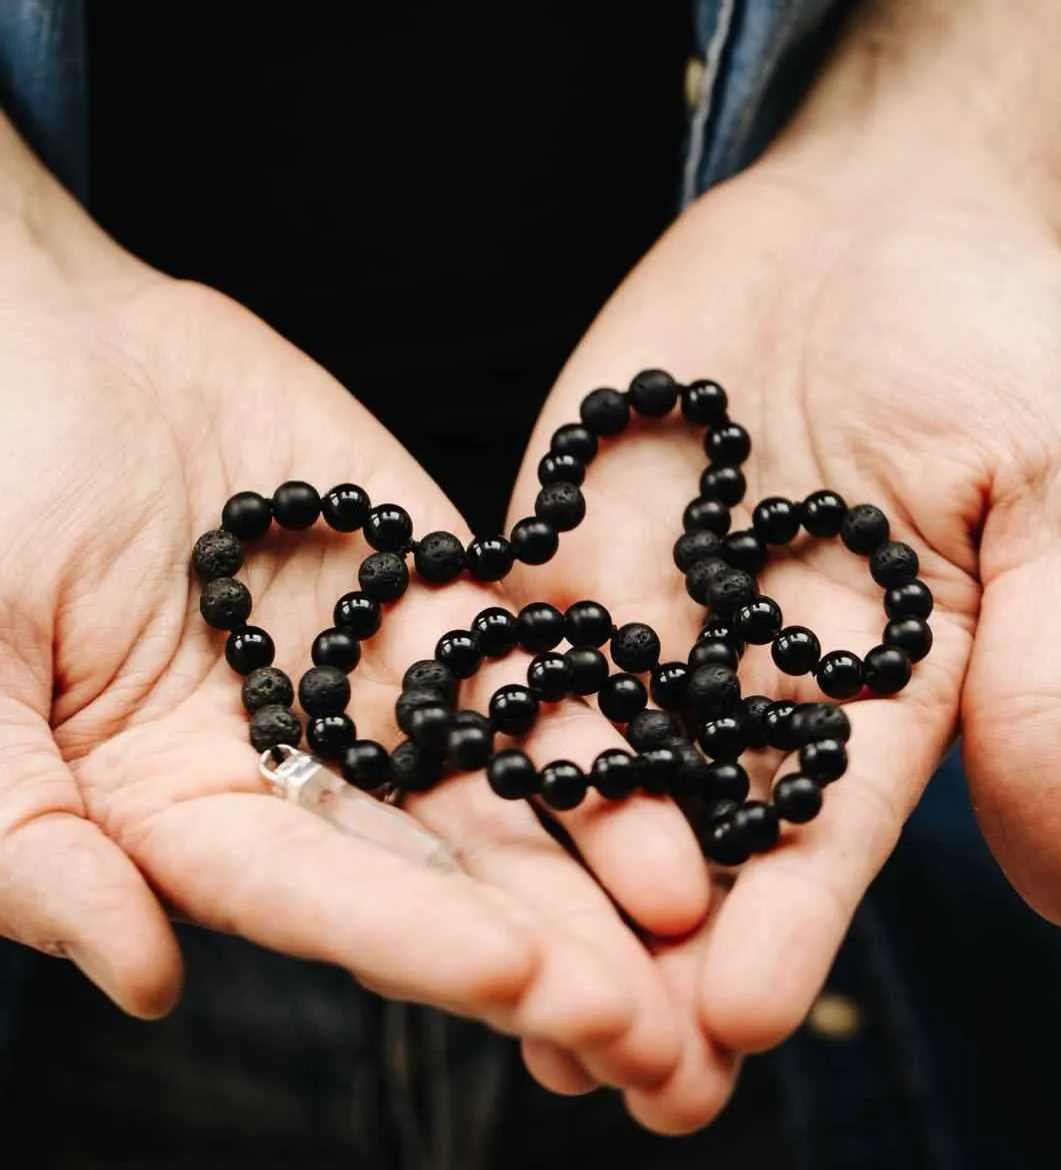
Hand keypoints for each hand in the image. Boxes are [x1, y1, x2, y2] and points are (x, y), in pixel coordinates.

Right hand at [0, 155, 709, 1092]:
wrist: (56, 337)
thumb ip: (29, 839)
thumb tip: (140, 979)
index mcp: (183, 802)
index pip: (316, 897)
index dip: (417, 943)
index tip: (528, 984)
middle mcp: (300, 756)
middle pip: (437, 867)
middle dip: (548, 942)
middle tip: (661, 1019)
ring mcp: (378, 669)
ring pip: (503, 771)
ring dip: (599, 839)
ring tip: (697, 897)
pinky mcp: (434, 580)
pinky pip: (523, 647)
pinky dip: (593, 698)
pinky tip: (680, 751)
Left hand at [509, 145, 1060, 1127]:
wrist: (886, 212)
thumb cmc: (1000, 344)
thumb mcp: (1054, 507)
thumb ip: (1039, 685)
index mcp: (880, 686)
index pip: (829, 829)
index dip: (787, 923)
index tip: (733, 1022)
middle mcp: (755, 669)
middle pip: (693, 823)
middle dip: (642, 943)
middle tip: (589, 1065)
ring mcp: (654, 600)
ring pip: (586, 750)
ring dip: (538, 857)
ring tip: (479, 967)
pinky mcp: (570, 530)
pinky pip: (513, 622)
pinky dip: (468, 699)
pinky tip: (408, 775)